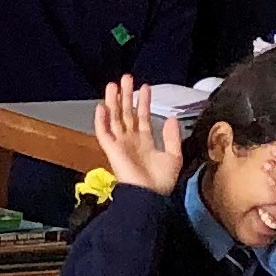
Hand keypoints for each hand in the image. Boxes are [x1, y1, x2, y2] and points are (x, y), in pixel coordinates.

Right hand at [90, 76, 180, 194]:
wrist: (150, 196)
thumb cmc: (161, 182)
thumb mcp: (174, 156)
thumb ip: (172, 137)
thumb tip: (170, 119)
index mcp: (144, 143)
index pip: (142, 117)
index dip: (143, 102)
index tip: (145, 88)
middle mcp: (130, 141)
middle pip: (126, 114)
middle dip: (126, 96)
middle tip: (126, 79)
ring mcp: (120, 145)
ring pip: (114, 119)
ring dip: (113, 102)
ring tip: (113, 85)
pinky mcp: (111, 150)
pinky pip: (103, 133)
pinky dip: (101, 120)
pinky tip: (101, 107)